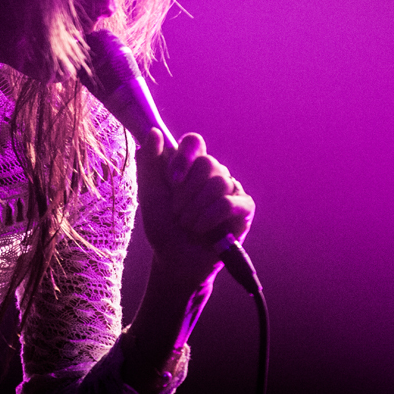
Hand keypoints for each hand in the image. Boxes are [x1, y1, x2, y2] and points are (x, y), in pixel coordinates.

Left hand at [134, 129, 254, 288]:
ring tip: (187, 225)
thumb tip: (153, 133)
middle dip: (186, 193)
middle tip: (177, 213)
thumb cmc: (163, 227)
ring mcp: (231, 189)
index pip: (194, 142)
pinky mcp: (244, 208)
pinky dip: (209, 218)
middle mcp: (214, 173)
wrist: (175, 261)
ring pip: (218, 183)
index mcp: (192, 166)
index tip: (172, 180)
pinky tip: (201, 229)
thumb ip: (149, 163)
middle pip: (207, 163)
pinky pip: (229, 203)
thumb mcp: (150, 195)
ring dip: (195, 210)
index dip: (183, 157)